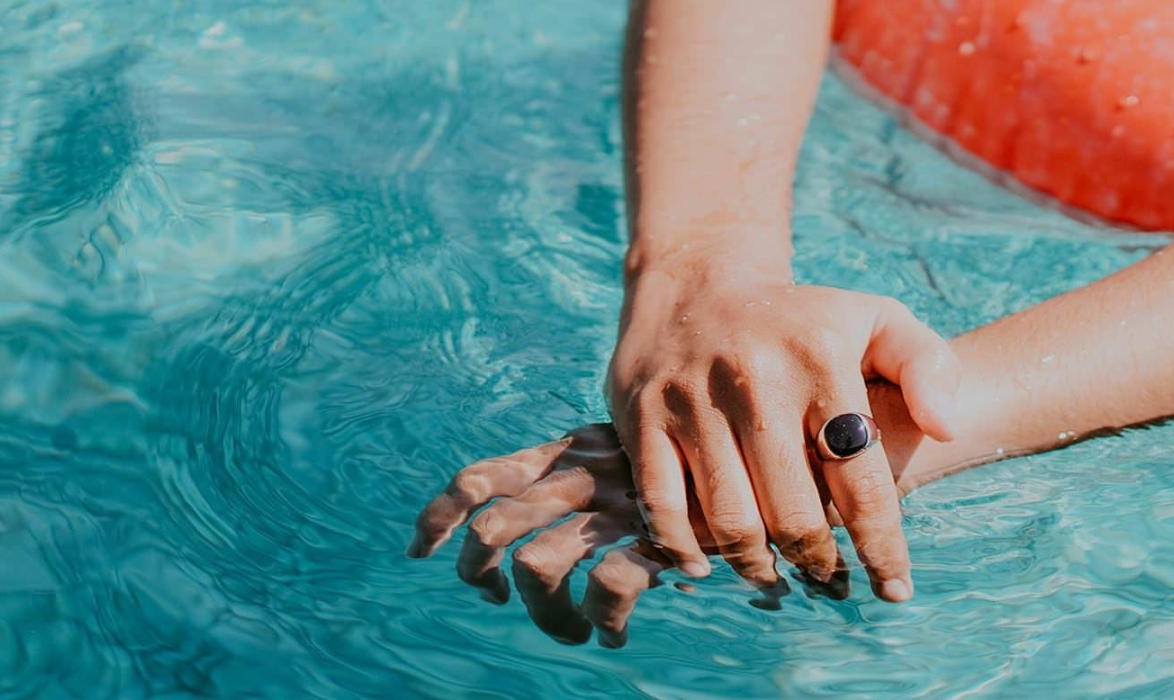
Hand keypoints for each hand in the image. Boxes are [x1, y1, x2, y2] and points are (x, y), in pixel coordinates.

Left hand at [407, 424, 690, 647]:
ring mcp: (616, 510)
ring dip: (546, 617)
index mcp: (564, 452)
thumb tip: (503, 525)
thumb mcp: (617, 451)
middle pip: (492, 529)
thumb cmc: (683, 466)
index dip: (437, 517)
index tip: (419, 552)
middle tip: (499, 597)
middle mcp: (581, 477)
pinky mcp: (654, 542)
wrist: (755, 464)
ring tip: (571, 632)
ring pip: (536, 569)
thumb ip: (569, 472)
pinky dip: (603, 624)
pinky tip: (616, 635)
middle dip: (479, 575)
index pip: (479, 478)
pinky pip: (604, 592)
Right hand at [609, 270, 959, 600]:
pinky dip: (684, 548)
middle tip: (828, 578)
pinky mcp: (643, 417)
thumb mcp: (875, 319)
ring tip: (776, 576)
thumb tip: (946, 429)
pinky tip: (706, 565)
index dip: (882, 546)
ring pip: (730, 520)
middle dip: (817, 561)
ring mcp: (693, 400)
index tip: (894, 589)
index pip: (860, 479)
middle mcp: (755, 381)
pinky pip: (663, 506)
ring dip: (757, 566)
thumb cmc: (800, 320)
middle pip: (792, 514)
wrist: (697, 281)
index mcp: (820, 360)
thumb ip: (927, 367)